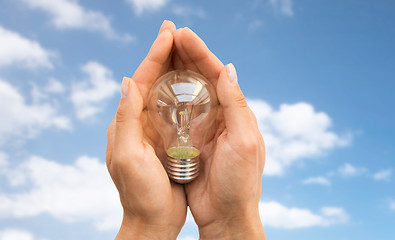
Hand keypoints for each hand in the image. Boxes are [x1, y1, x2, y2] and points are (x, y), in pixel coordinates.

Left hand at [106, 21, 186, 239]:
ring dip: (176, 69)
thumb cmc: (139, 194)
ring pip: (166, 92)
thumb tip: (128, 80)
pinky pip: (177, 109)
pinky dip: (186, 93)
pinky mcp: (168, 140)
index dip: (155, 55)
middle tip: (177, 30)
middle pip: (153, 80)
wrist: (151, 221)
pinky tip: (197, 85)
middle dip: (164, 54)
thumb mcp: (128, 157)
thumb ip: (126, 119)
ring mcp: (154, 129)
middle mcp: (139, 121)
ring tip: (187, 49)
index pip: (141, 79)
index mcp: (128, 121)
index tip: (169, 33)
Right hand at [173, 28, 266, 238]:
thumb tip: (228, 68)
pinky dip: (168, 98)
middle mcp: (221, 115)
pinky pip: (178, 113)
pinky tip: (156, 89)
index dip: (200, 52)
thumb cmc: (241, 182)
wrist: (227, 214)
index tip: (182, 34)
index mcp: (236, 112)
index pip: (217, 73)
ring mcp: (205, 127)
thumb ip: (237, 105)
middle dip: (185, 55)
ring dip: (175, 71)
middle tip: (167, 35)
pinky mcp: (190, 141)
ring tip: (160, 52)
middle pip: (202, 77)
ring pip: (188, 91)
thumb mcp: (244, 141)